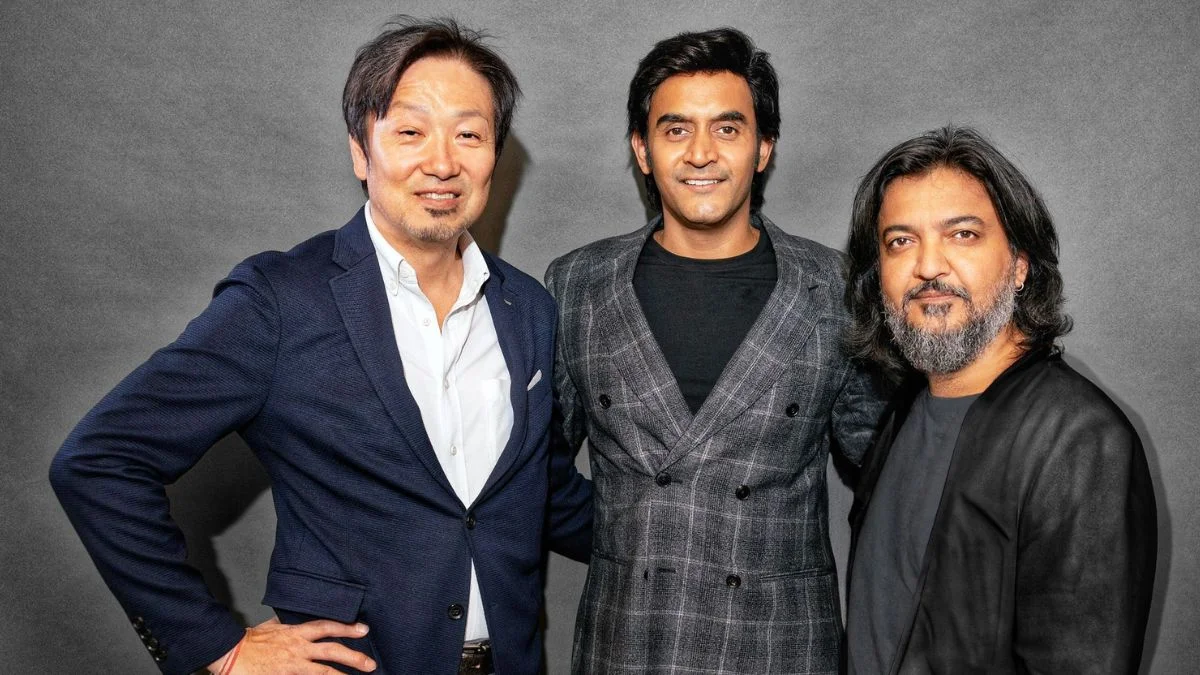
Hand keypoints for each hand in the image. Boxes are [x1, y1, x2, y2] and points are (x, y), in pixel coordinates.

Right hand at [208, 616, 376, 673]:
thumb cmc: (249, 641)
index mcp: (296, 632)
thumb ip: (286, 624)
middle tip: (371, 664)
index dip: (346, 627)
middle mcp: (298, 648)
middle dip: (354, 657)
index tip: (363, 629)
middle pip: (332, 651)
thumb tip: (293, 620)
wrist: (230, 654)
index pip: (327, 627)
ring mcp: (293, 665)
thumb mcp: (272, 626)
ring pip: (324, 671)